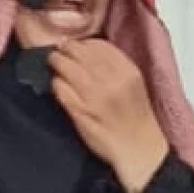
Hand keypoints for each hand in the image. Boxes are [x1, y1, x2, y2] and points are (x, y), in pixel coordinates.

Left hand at [48, 42, 168, 192]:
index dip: (82, 43)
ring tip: (55, 66)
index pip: (97, 44)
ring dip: (56, 64)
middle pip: (78, 51)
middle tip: (59, 53)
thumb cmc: (135, 118)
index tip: (76, 47)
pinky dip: (56, 84)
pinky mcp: (79, 111)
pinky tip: (58, 87)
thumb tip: (87, 49)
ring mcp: (93, 96)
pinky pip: (59, 88)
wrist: (138, 149)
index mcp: (127, 71)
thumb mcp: (134, 83)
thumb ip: (115, 65)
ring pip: (64, 66)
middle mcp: (110, 81)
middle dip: (65, 50)